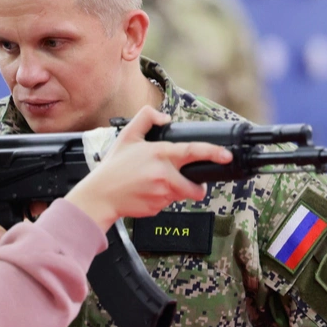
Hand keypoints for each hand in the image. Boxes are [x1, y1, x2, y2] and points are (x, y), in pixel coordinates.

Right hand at [65, 106, 232, 231]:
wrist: (100, 196)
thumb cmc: (113, 168)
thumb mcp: (128, 136)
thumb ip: (146, 119)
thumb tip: (165, 118)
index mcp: (159, 154)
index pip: (192, 151)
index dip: (212, 152)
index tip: (226, 155)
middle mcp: (163, 174)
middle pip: (194, 185)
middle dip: (197, 186)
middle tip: (190, 183)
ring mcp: (161, 193)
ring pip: (181, 194)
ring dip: (176, 190)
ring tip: (156, 184)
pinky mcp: (157, 208)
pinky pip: (168, 203)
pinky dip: (163, 198)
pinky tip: (148, 193)